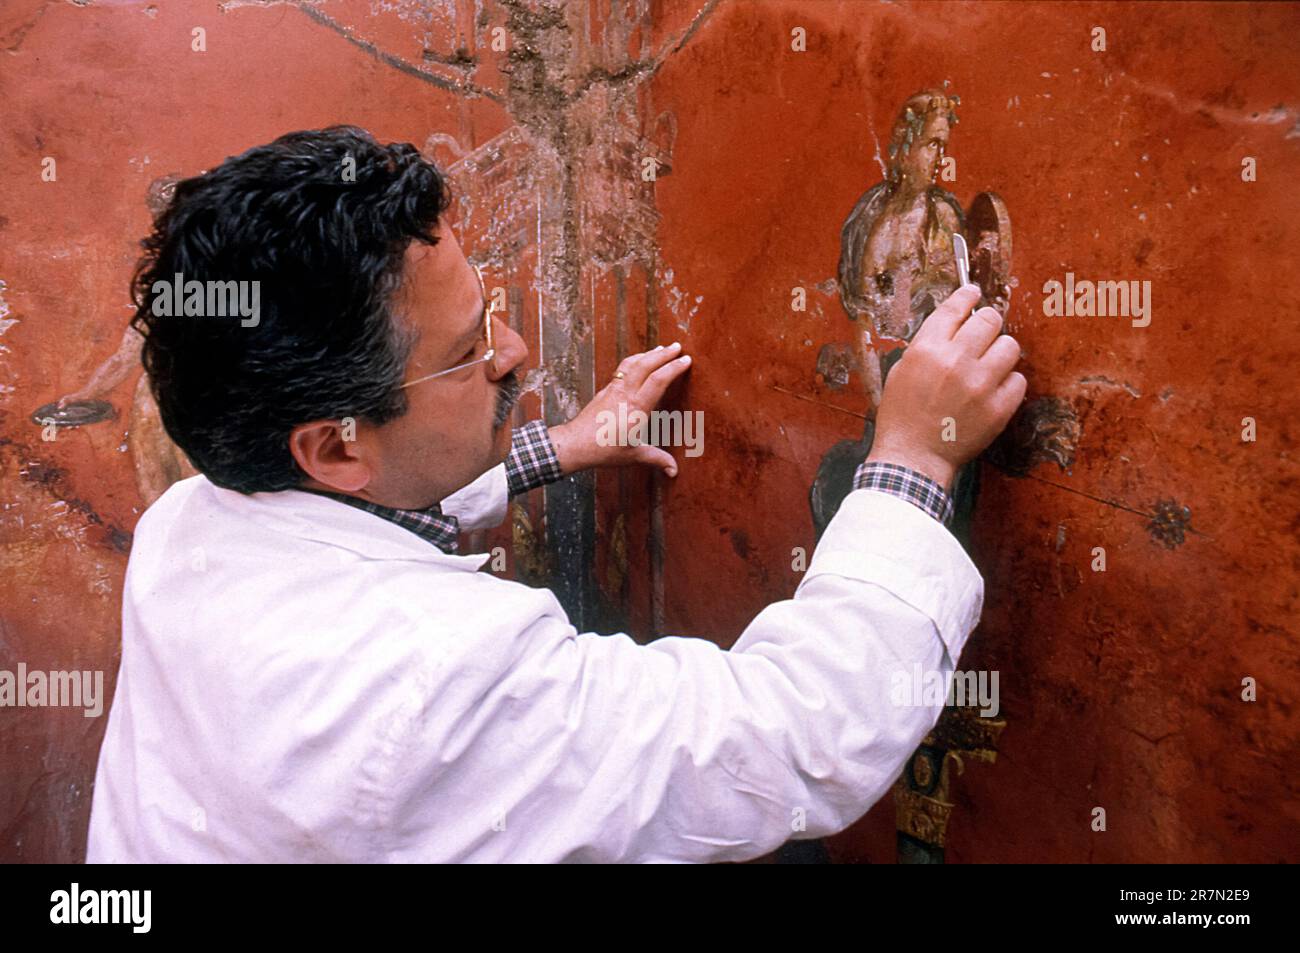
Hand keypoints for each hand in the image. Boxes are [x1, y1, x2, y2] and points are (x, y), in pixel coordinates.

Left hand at [549, 342, 693, 476]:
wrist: (573, 444)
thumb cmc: (602, 451)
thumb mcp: (633, 456)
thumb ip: (656, 459)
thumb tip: (674, 470)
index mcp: (636, 409)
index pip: (658, 381)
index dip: (673, 368)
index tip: (686, 360)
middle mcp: (625, 395)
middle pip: (646, 365)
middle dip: (663, 354)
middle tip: (677, 347)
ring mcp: (613, 390)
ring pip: (632, 364)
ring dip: (648, 354)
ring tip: (661, 349)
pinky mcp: (604, 391)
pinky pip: (622, 370)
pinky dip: (634, 361)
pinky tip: (638, 361)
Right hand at [866, 284, 1025, 491]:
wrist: (914, 457)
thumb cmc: (903, 415)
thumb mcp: (902, 371)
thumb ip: (928, 344)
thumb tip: (956, 324)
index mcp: (927, 349)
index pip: (955, 307)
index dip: (968, 295)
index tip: (974, 293)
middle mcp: (955, 361)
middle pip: (990, 319)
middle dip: (987, 325)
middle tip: (982, 336)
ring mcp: (980, 385)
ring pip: (1010, 346)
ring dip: (1000, 353)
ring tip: (988, 367)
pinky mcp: (998, 408)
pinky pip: (1018, 380)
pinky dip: (1007, 384)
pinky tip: (992, 392)